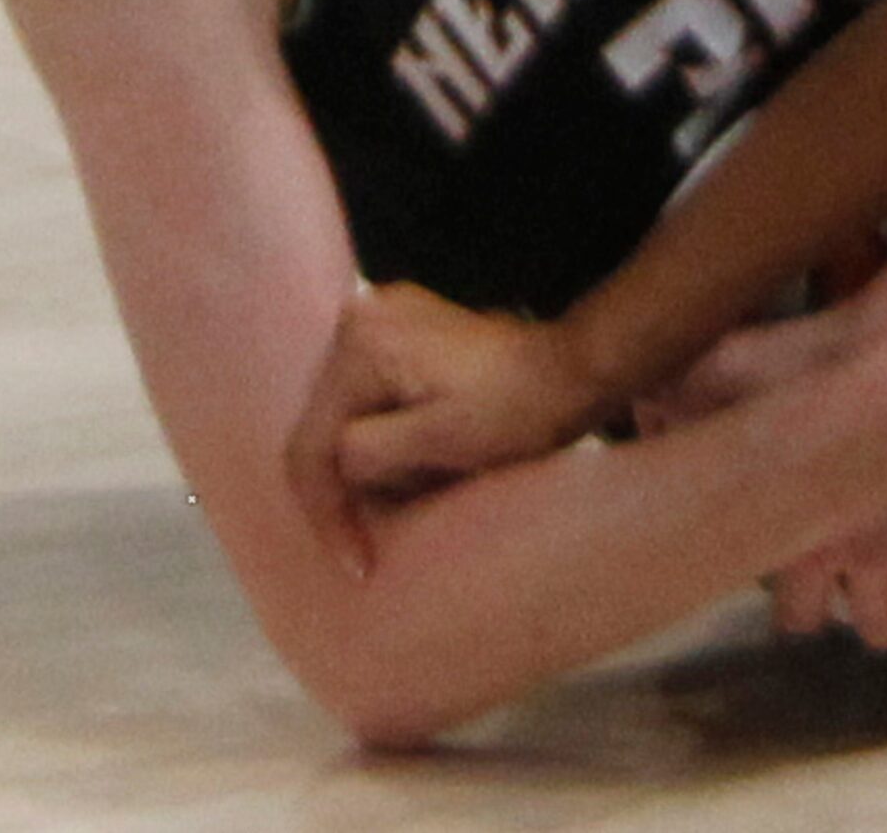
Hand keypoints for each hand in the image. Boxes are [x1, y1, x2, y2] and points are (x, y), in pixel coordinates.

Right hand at [285, 282, 592, 578]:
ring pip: (348, 423)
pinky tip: (419, 470)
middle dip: (350, 490)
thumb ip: (368, 454)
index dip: (327, 513)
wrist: (575, 372)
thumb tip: (337, 469)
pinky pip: (374, 407)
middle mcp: (362, 323)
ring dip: (371, 469)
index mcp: (363, 344)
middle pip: (324, 431)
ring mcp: (384, 327)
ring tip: (411, 500)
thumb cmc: (516, 409)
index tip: (356, 564)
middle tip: (376, 540)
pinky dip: (390, 445)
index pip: (311, 445)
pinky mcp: (406, 340)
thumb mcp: (438, 441)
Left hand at [634, 295, 886, 646]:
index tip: (739, 563)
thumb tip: (636, 397)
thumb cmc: (824, 361)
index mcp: (773, 524)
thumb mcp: (733, 364)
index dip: (740, 574)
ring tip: (876, 633)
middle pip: (807, 620)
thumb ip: (683, 387)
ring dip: (873, 628)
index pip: (738, 569)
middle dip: (807, 615)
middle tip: (807, 607)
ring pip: (877, 625)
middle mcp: (827, 555)